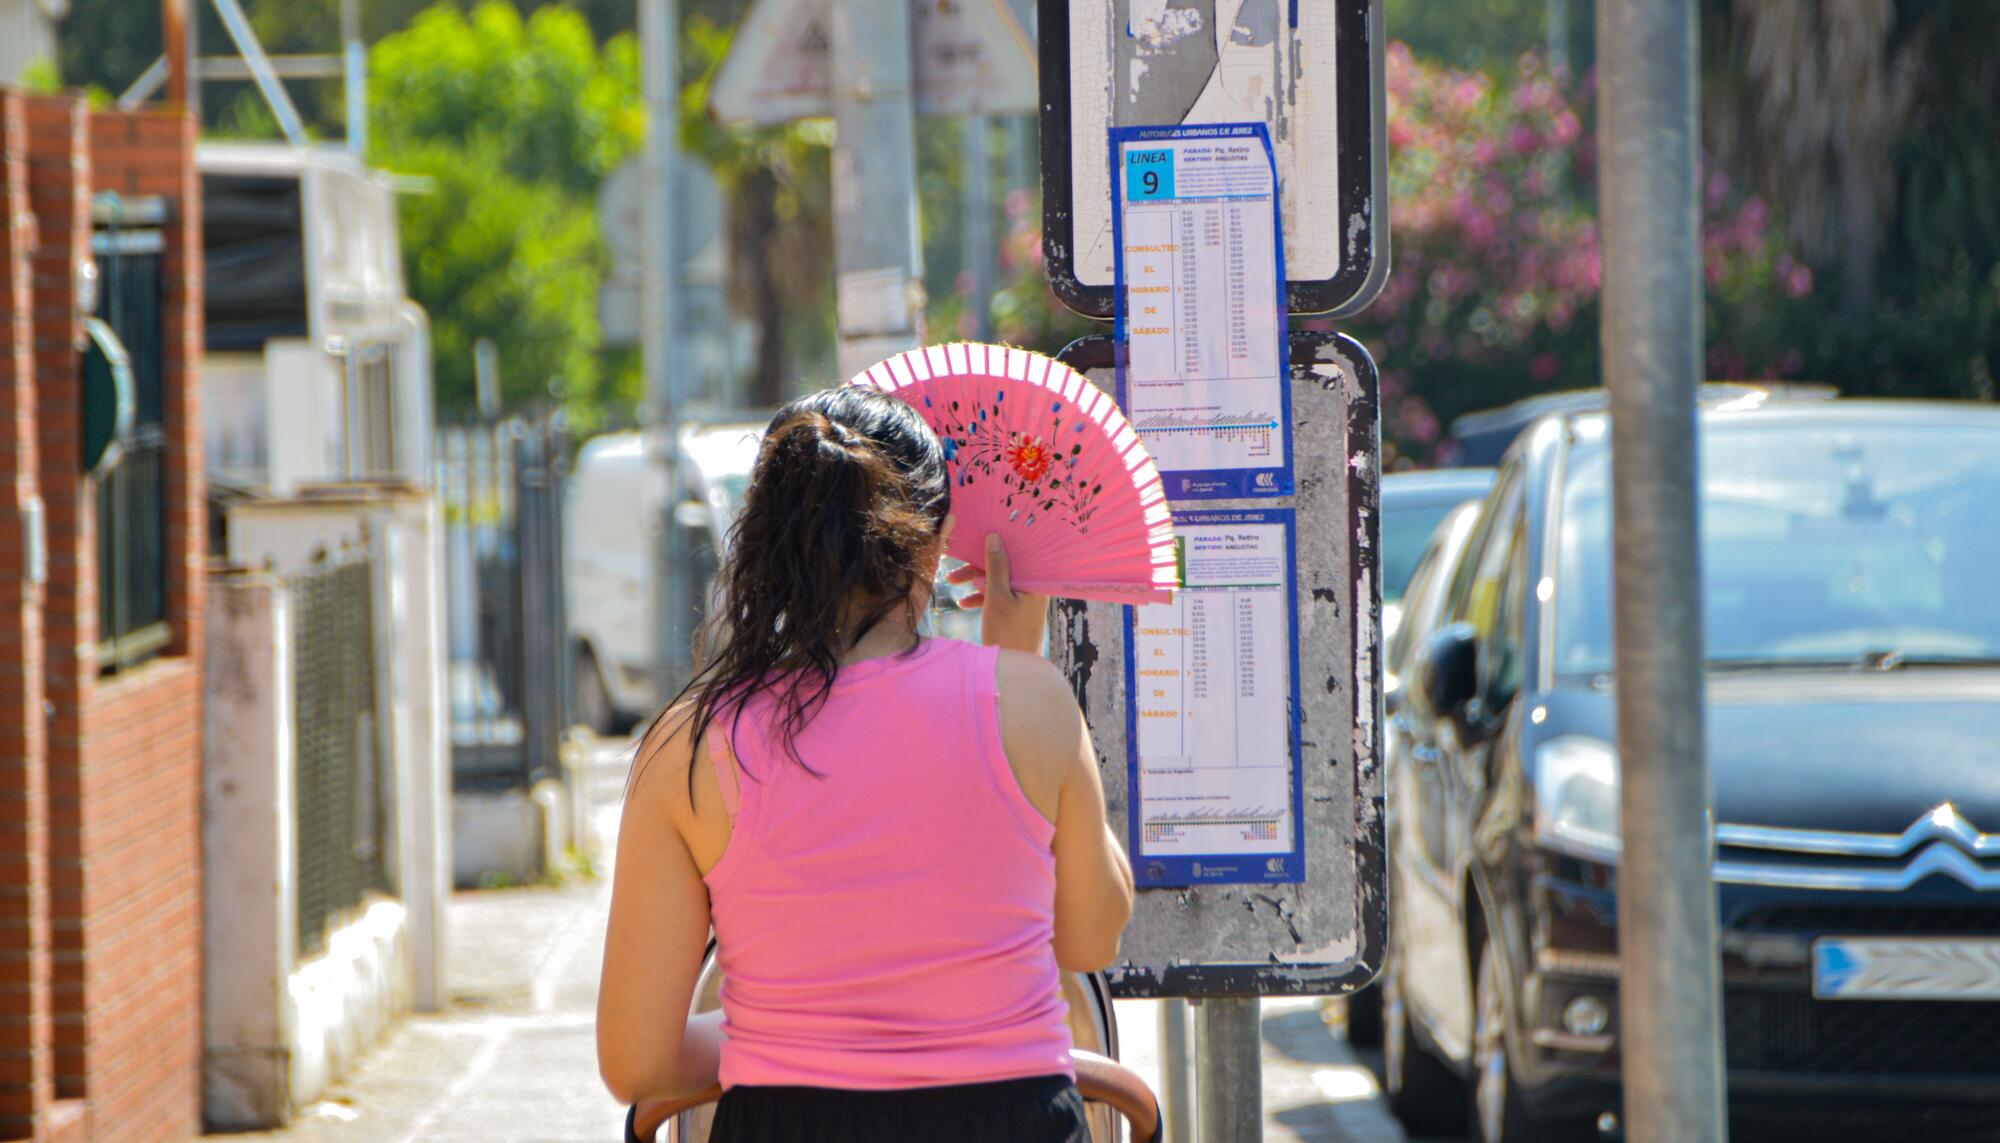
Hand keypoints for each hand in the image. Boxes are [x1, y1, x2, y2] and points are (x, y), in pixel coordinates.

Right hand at [946, 533, 1049, 654]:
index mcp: (1035, 582)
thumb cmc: (1007, 633)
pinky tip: (964, 602)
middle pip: (1005, 567)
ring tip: (952, 582)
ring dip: (975, 581)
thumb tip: (994, 538)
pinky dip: (982, 597)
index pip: (1017, 553)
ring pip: (999, 582)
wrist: (1010, 672)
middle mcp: (1033, 589)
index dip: (997, 545)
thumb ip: (996, 566)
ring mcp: (1025, 602)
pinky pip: (999, 597)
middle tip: (955, 568)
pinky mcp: (1016, 613)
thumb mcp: (997, 596)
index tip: (977, 539)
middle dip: (978, 566)